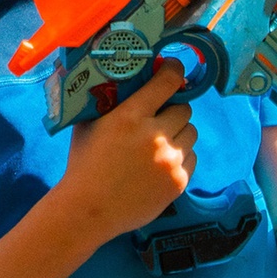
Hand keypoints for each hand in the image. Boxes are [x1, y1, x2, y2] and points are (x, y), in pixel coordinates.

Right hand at [56, 63, 196, 241]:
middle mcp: (156, 135)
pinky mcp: (180, 181)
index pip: (168, 82)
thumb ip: (107, 102)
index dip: (174, 71)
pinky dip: (180, 157)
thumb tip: (122, 79)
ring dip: (178, 133)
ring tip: (160, 143)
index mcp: (130, 116)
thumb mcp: (89, 125)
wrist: (90, 209)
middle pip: (184, 109)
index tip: (174, 69)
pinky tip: (160, 164)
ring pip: (191, 133)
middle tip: (159, 116)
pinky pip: (192, 158)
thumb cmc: (84, 163)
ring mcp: (171, 160)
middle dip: (172, 109)